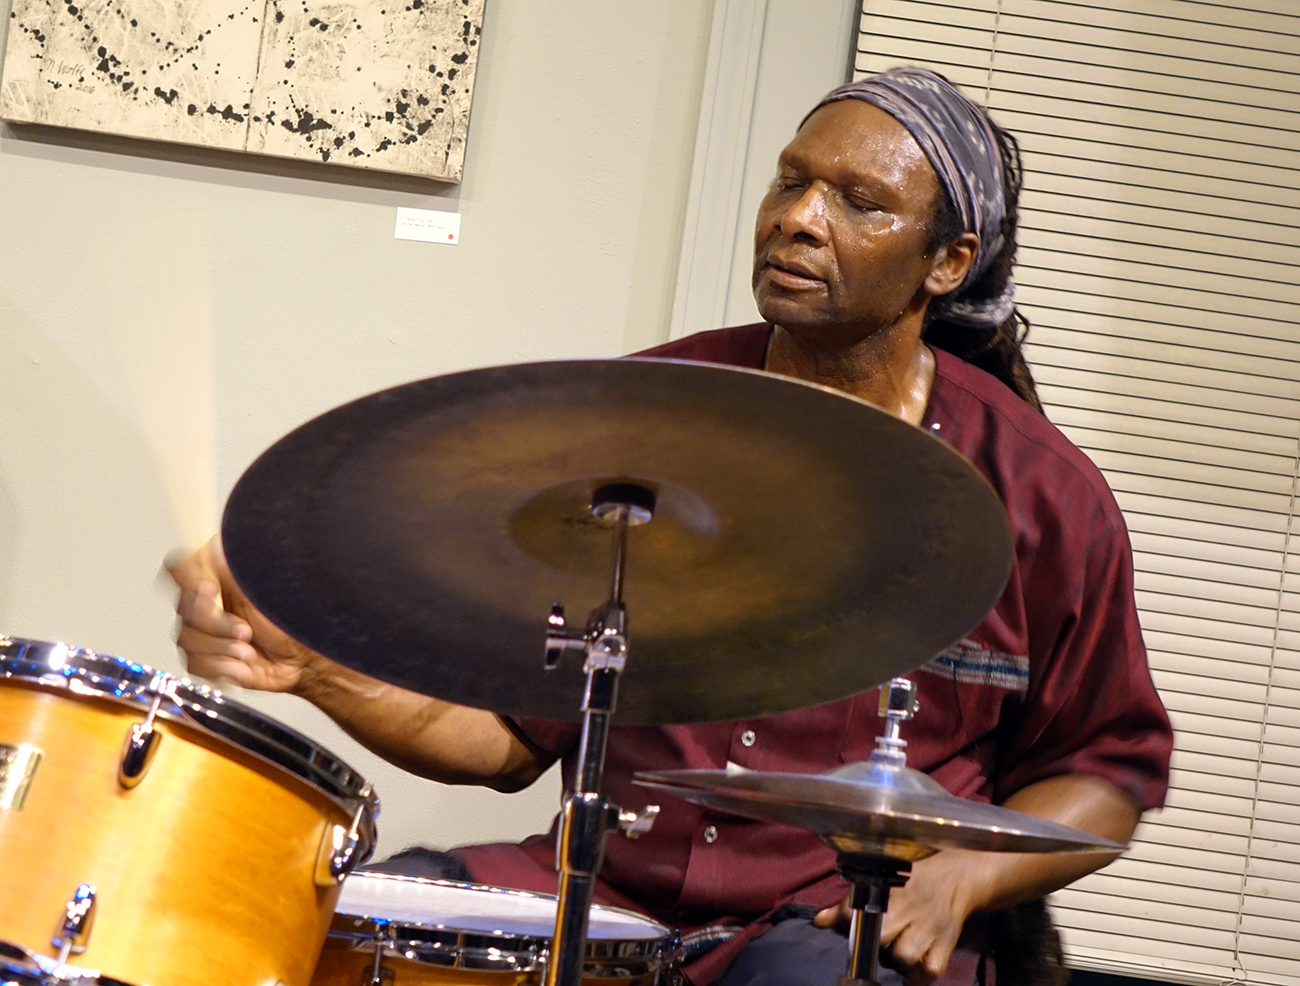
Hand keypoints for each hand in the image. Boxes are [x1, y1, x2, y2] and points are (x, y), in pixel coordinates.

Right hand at [165, 535, 320, 692]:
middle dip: (217, 624)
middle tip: (246, 630)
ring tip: (249, 650)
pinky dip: (221, 666)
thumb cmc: (299, 609)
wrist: (311, 652)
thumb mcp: (276, 574)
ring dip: (222, 647)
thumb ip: (244, 558)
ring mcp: (209, 629)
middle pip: (184, 609)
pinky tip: (244, 662)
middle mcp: (209, 598)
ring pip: (188, 639)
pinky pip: (197, 664)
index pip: (181, 566)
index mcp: (220, 569)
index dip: (191, 580)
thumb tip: (217, 550)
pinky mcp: (212, 657)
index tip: (213, 590)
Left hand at [815, 851, 977, 985]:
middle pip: (879, 935)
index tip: (847, 924)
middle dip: (871, 940)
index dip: (846, 919)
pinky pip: (928, 972)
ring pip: (902, 957)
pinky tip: (912, 965)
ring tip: (894, 950)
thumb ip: (849, 903)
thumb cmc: (914, 880)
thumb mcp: (883, 881)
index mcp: (890, 889)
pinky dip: (917, 975)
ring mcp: (930, 929)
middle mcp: (910, 908)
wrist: (958, 877)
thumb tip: (818, 921)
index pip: (857, 908)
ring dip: (894, 959)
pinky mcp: (945, 946)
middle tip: (873, 938)